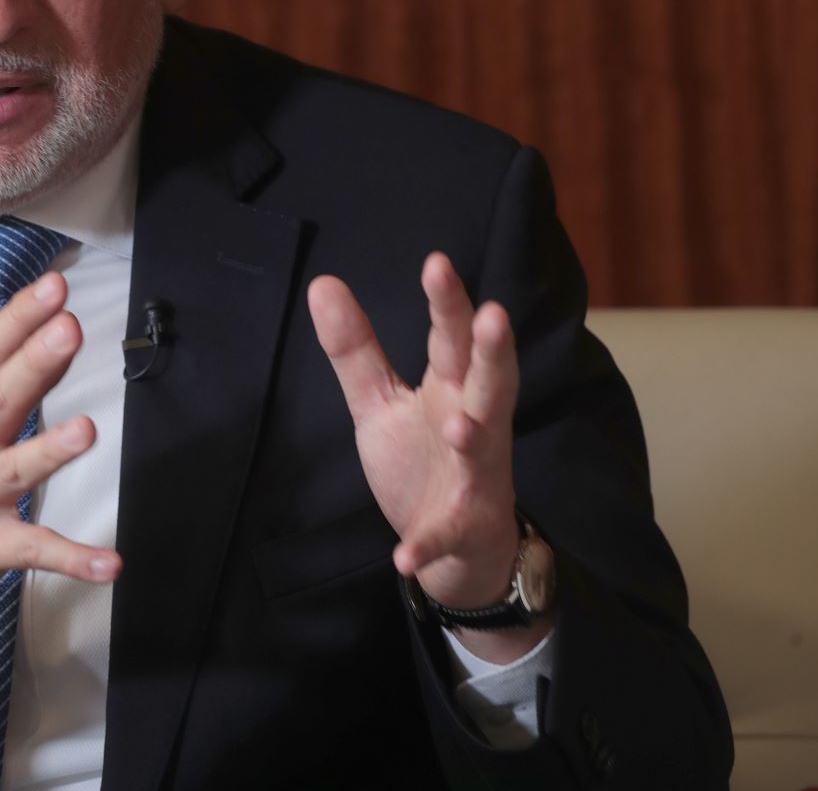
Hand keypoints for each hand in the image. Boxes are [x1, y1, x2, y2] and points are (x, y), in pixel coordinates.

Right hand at [0, 272, 121, 670]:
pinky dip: (72, 559)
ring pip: (12, 470)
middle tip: (67, 330)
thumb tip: (48, 344)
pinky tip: (107, 563)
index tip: (54, 288)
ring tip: (85, 431)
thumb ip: (0, 393)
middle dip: (33, 362)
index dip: (19, 318)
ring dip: (49, 450)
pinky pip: (31, 551)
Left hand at [308, 254, 544, 657]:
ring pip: (484, 450)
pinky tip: (403, 556)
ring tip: (460, 425)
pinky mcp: (463, 526)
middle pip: (489, 381)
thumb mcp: (380, 401)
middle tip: (494, 315)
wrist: (455, 548)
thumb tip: (323, 283)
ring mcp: (476, 476)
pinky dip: (426, 544)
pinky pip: (444, 534)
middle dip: (493, 351)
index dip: (448, 302)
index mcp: (452, 388)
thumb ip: (356, 349)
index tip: (437, 262)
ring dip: (475, 437)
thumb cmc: (424, 459)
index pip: (451, 337)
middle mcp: (475, 423)